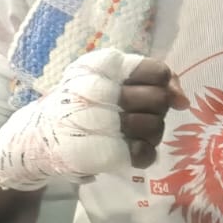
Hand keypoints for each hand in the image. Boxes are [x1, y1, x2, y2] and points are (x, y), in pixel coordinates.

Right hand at [0, 48, 188, 188]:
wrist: (39, 136)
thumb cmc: (80, 101)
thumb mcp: (107, 76)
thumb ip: (150, 77)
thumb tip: (183, 100)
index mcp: (106, 68)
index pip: (157, 71)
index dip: (163, 83)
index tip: (157, 90)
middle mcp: (103, 94)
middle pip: (159, 100)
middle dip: (156, 109)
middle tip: (137, 112)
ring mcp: (102, 125)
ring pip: (156, 128)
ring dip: (150, 132)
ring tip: (131, 131)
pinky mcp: (103, 154)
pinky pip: (146, 154)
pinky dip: (142, 153)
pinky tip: (127, 148)